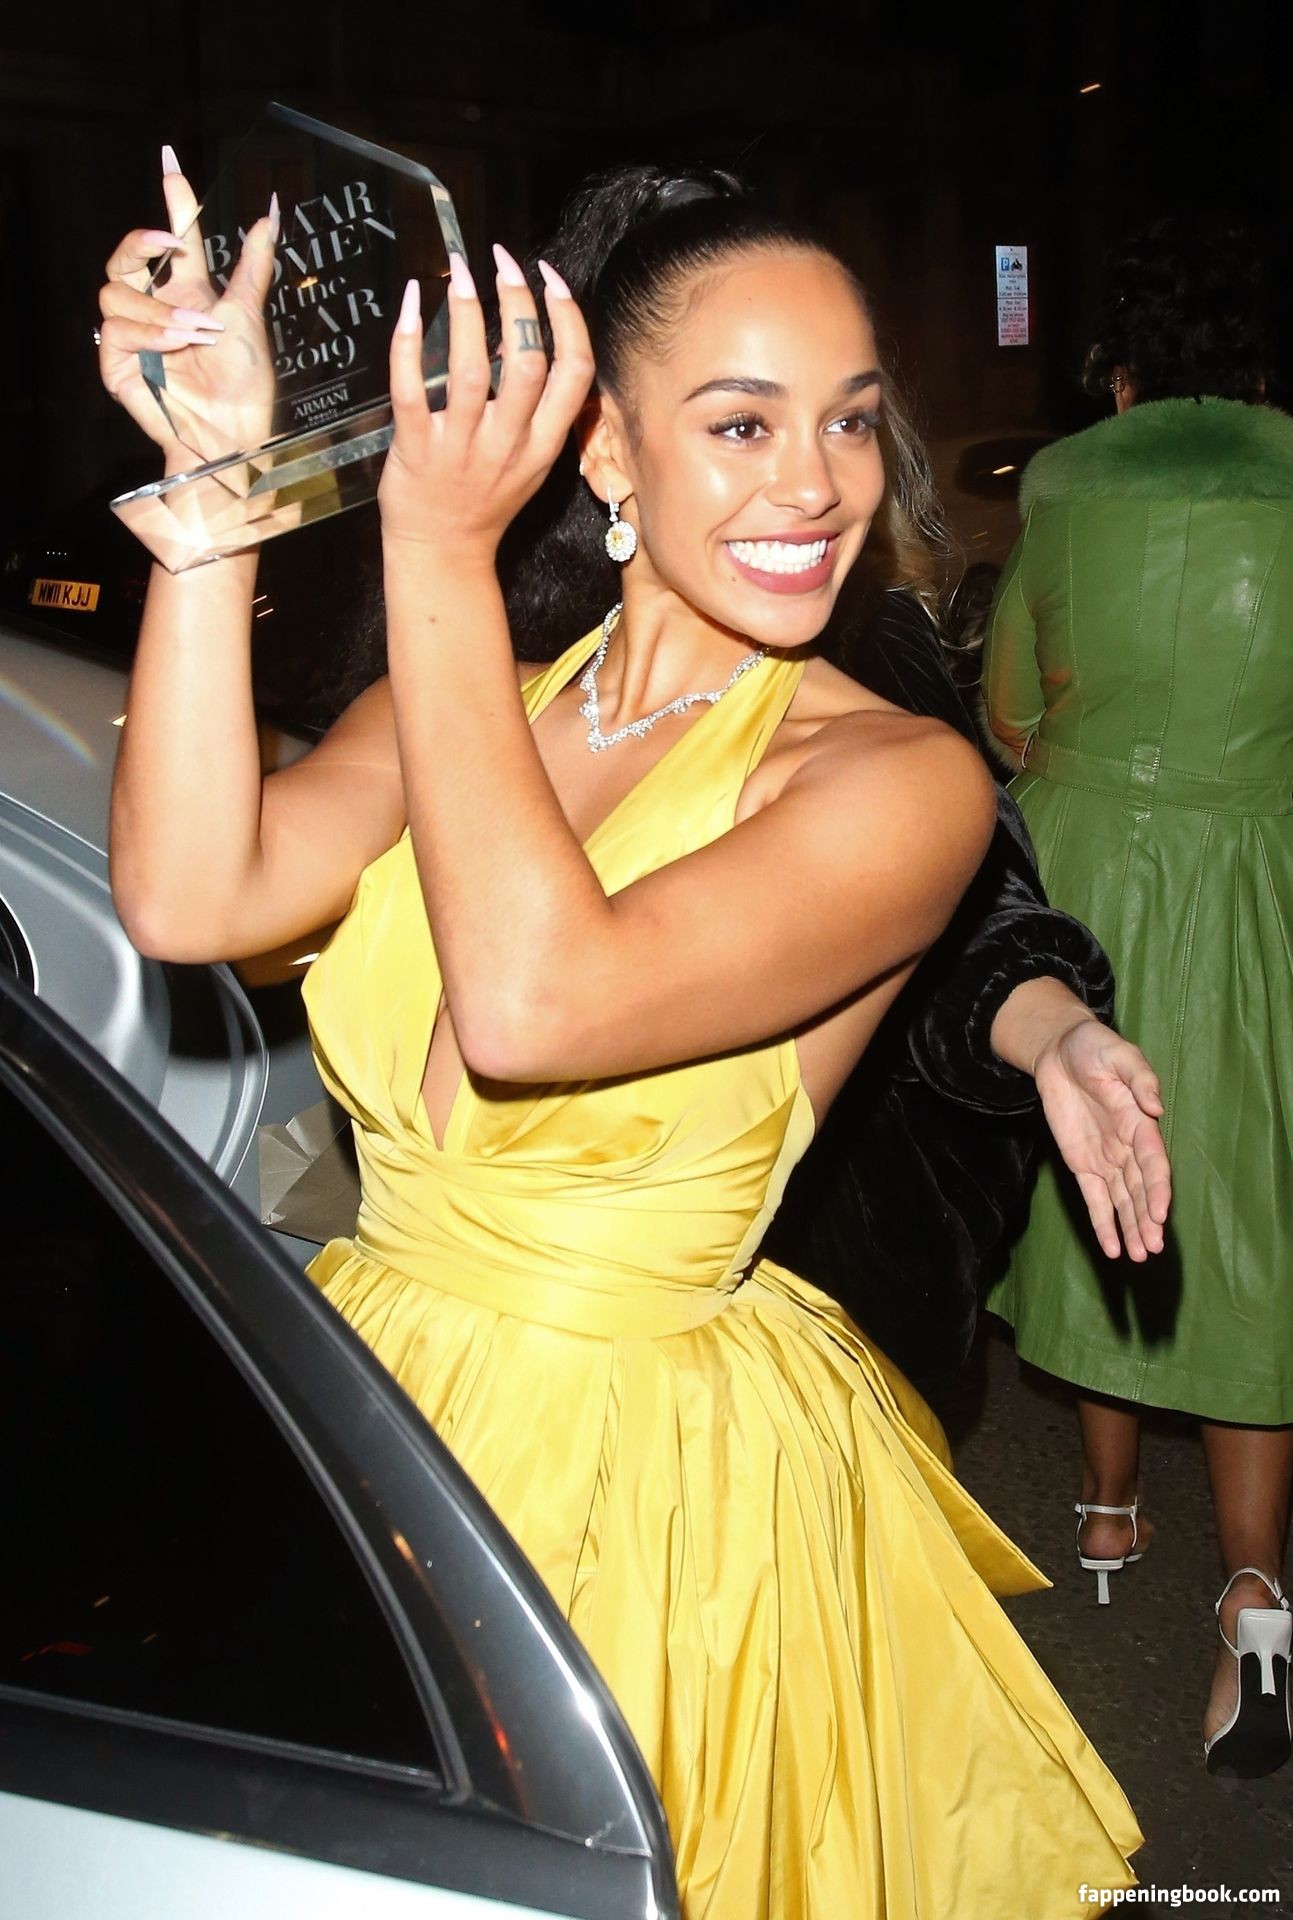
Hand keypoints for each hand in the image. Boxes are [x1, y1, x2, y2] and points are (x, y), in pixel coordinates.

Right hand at [98, 149, 278, 465]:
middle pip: (123, 256)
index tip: (171, 161)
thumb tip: (269, 216)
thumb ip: (252, 265)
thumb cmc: (244, 384)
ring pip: (116, 293)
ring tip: (197, 330)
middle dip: (142, 243)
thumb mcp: (249, 316)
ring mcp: (134, 337)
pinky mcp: (118, 365)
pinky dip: (150, 333)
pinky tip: (178, 343)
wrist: (235, 433)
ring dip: (160, 309)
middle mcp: (155, 309)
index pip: (172, 238)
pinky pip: (117, 330)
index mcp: (185, 294)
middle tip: (173, 244)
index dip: (171, 200)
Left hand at [378, 244, 594, 556]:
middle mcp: (508, 443)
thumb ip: (540, 410)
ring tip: (461, 269)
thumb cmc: (485, 501)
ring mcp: (462, 446)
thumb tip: (532, 338)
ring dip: (468, 311)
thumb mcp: (531, 462)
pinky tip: (412, 303)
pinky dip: (408, 342)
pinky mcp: (417, 447)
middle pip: (528, 362)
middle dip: (519, 301)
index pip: (574, 372)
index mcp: (544, 444)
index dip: (568, 318)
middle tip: (503, 261)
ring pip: (472, 370)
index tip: (551, 278)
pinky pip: (411, 389)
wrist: (442, 553)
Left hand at [1033, 1017, 1171, 1260]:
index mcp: (1140, 1123)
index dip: (1159, 1189)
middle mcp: (1127, 1147)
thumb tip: (1156, 1106)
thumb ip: (1139, 1078)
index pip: (1153, 1163)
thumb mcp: (1118, 1054)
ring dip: (1131, 1227)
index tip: (1161, 1214)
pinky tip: (1112, 1248)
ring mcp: (1105, 1158)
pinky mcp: (1081, 1164)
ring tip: (1141, 1256)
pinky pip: (1094, 1198)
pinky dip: (1103, 1223)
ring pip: (1122, 1200)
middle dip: (1147, 1219)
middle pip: (1141, 1190)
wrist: (1059, 1051)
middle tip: (1153, 1248)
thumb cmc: (1094, 1049)